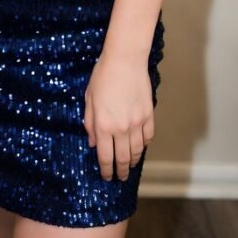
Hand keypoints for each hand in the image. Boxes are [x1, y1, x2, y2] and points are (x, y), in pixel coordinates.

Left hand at [83, 51, 154, 180]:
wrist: (125, 60)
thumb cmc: (103, 76)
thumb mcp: (89, 99)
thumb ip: (90, 123)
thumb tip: (93, 143)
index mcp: (103, 125)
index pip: (105, 157)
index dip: (106, 170)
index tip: (106, 176)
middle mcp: (121, 128)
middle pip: (123, 158)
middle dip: (121, 171)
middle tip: (120, 177)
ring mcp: (137, 123)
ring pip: (137, 151)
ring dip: (133, 161)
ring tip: (130, 165)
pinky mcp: (148, 115)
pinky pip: (148, 137)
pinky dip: (144, 145)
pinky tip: (140, 146)